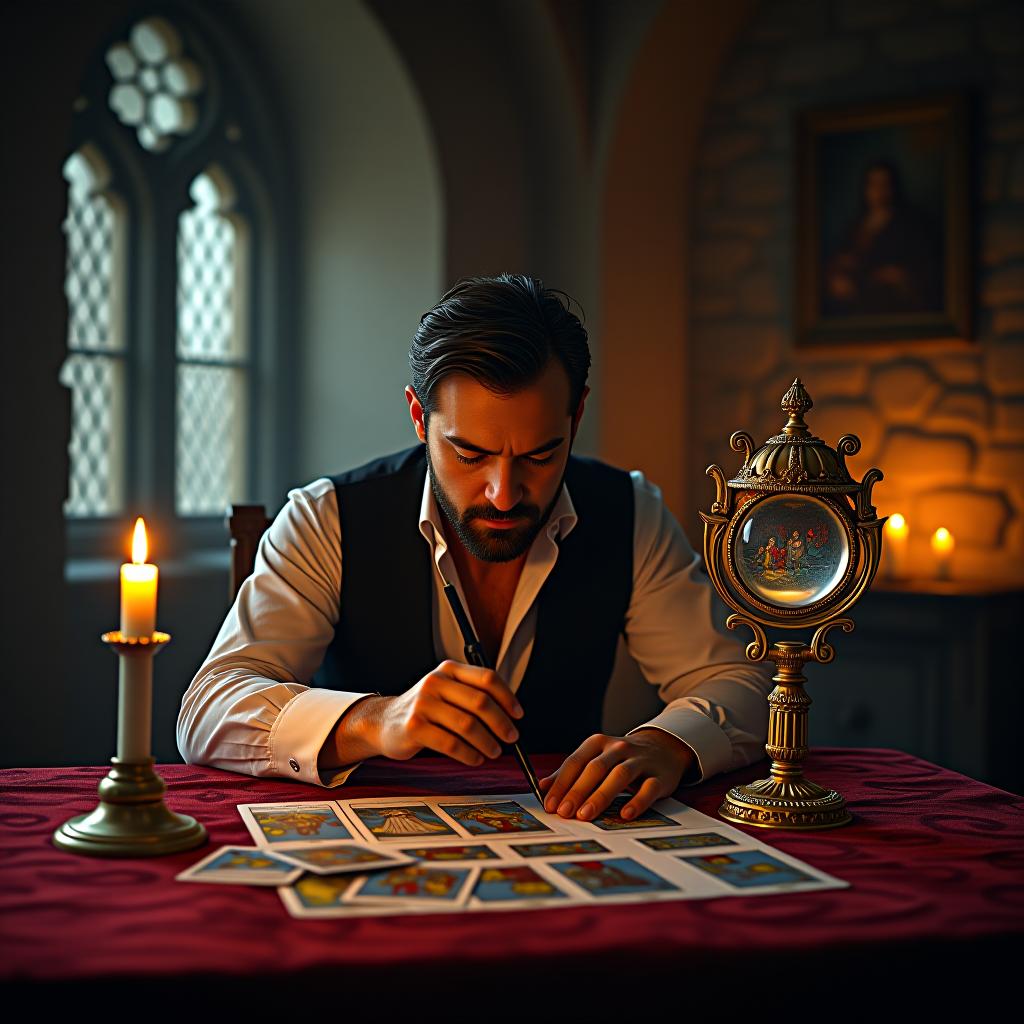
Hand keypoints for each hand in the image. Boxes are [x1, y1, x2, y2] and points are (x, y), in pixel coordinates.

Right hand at [334, 660, 522, 766]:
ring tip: (494, 751)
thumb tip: (510, 714)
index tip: (518, 715)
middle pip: (481, 702)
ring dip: (487, 742)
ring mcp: (423, 704)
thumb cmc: (424, 709)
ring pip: (468, 725)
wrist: (384, 722)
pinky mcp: (414, 727)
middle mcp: (435, 682)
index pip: (487, 678)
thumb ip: (473, 694)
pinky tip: (475, 758)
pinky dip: (469, 754)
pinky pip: (451, 744)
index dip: (508, 697)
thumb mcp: (447, 691)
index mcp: (448, 669)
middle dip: (501, 723)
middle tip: (511, 737)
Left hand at [539, 729, 693, 822]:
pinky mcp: (659, 776)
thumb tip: (542, 787)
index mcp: (598, 743)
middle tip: (564, 812)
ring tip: (586, 815)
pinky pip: (648, 788)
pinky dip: (637, 801)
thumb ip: (571, 772)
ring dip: (600, 796)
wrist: (663, 747)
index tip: (550, 804)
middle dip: (577, 791)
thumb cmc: (622, 757)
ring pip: (619, 776)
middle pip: (595, 769)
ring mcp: (640, 761)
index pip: (575, 762)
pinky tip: (625, 814)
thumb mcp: (595, 757)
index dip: (561, 783)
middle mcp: (618, 748)